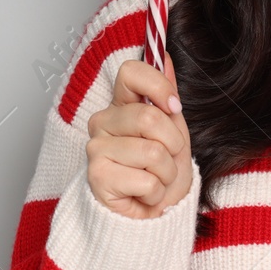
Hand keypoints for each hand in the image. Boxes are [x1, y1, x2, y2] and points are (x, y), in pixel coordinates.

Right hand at [84, 54, 194, 218]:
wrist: (153, 213)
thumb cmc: (160, 172)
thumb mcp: (173, 130)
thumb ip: (165, 95)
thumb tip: (166, 56)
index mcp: (121, 105)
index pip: (130, 72)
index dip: (158, 85)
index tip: (174, 106)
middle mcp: (102, 121)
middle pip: (149, 117)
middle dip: (172, 144)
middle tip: (166, 160)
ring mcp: (96, 148)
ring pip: (153, 153)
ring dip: (166, 173)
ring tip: (155, 180)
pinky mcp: (97, 176)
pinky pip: (147, 181)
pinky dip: (156, 193)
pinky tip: (144, 196)